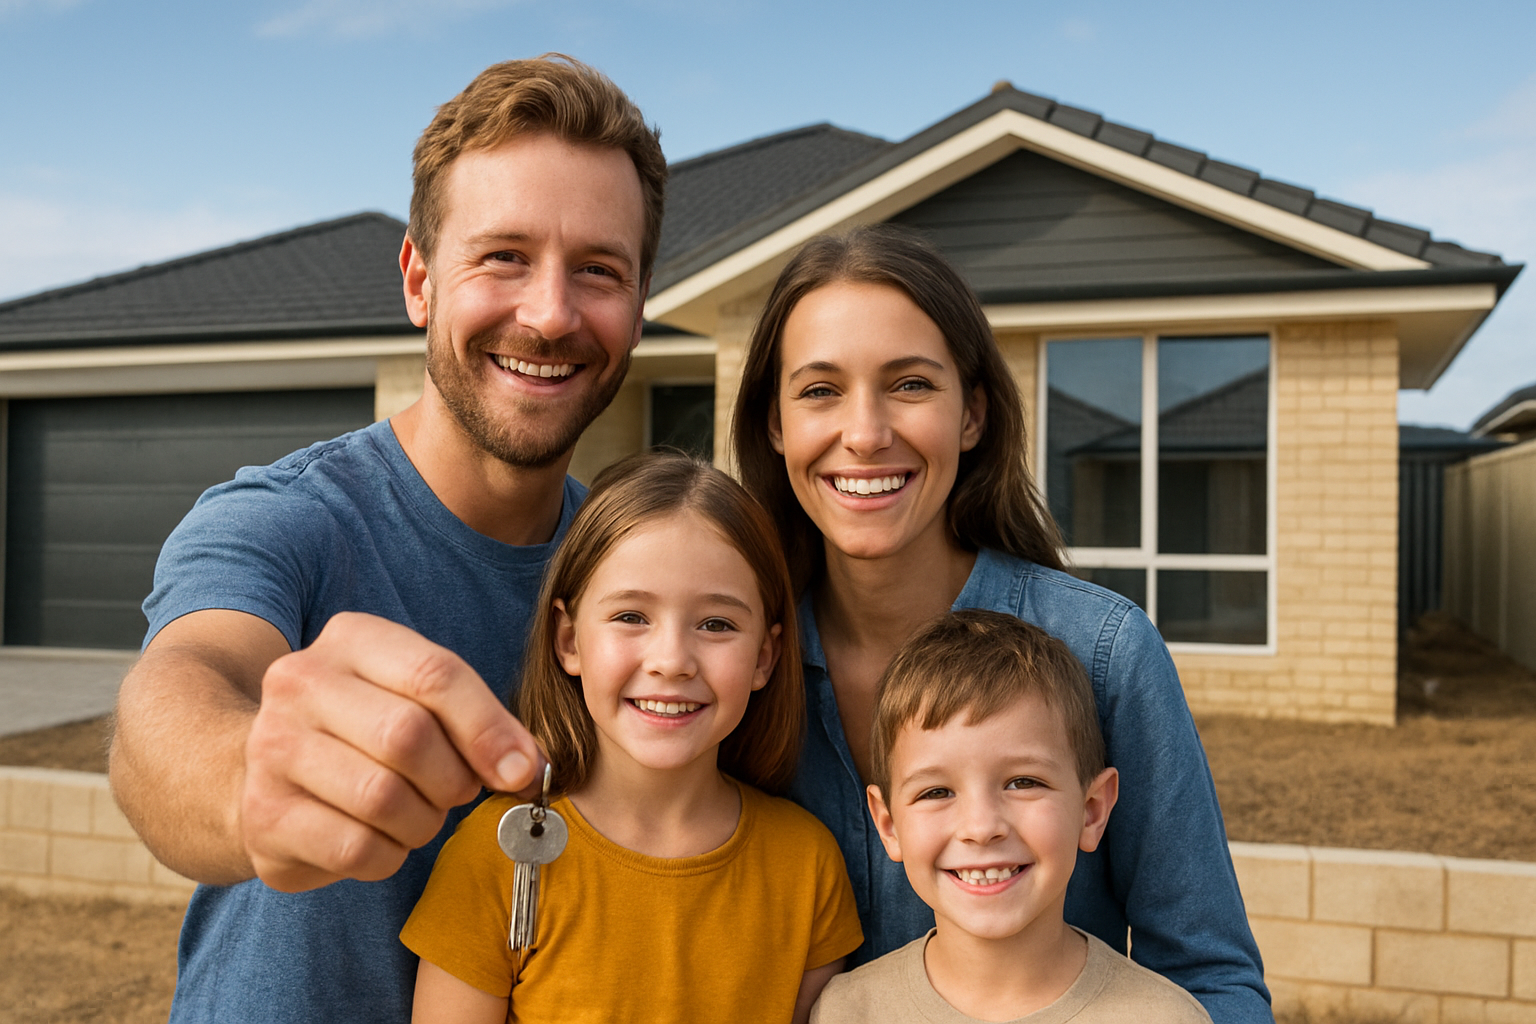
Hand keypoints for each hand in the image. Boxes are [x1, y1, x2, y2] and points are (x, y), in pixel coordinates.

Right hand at [241, 611, 543, 891]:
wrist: (262, 769)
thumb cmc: (364, 730)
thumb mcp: (417, 699)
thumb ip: (477, 720)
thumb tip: (527, 766)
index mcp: (351, 639)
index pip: (434, 673)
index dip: (488, 728)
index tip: (519, 769)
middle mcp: (301, 682)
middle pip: (408, 735)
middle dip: (453, 778)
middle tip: (457, 791)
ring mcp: (273, 748)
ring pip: (382, 797)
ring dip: (423, 822)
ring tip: (418, 815)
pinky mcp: (263, 814)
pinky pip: (355, 847)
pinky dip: (389, 854)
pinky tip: (382, 839)